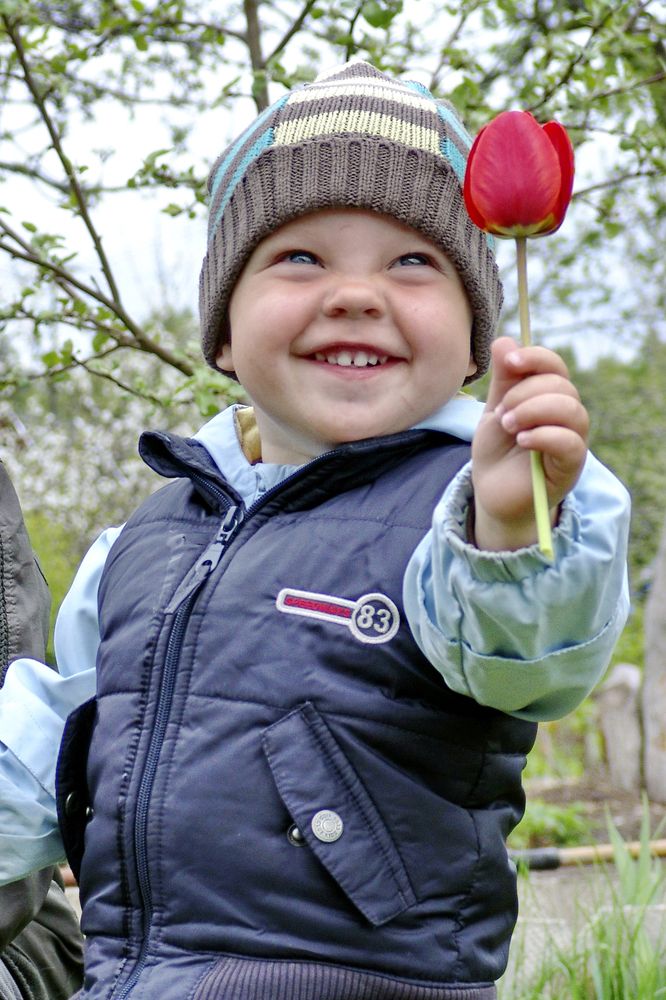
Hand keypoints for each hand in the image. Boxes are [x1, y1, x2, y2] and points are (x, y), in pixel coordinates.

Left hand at [471, 337, 588, 550]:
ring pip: (571, 410)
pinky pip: (570, 442)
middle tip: (502, 412)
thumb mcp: (495, 410)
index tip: (508, 361)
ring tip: (508, 425)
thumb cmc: (497, 451)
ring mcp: (572, 440)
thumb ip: (503, 380)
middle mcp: (567, 416)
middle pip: (561, 386)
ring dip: (534, 411)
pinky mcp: (570, 467)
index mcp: (549, 397)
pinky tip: (522, 440)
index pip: (555, 366)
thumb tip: (505, 339)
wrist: (492, 492)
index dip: (535, 357)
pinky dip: (544, 435)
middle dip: (525, 393)